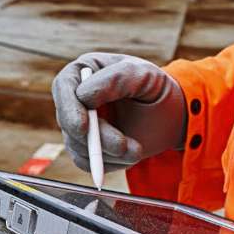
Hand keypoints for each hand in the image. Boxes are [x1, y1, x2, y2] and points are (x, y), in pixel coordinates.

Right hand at [52, 52, 186, 172]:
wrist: (169, 116)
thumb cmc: (154, 87)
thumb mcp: (143, 75)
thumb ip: (115, 79)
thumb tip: (84, 96)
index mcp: (85, 70)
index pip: (64, 86)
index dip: (69, 108)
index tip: (83, 127)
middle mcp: (76, 97)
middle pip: (68, 120)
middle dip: (94, 139)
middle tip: (122, 146)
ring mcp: (79, 123)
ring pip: (77, 145)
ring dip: (108, 153)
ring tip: (137, 149)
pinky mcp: (85, 147)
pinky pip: (85, 162)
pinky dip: (108, 163)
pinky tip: (129, 154)